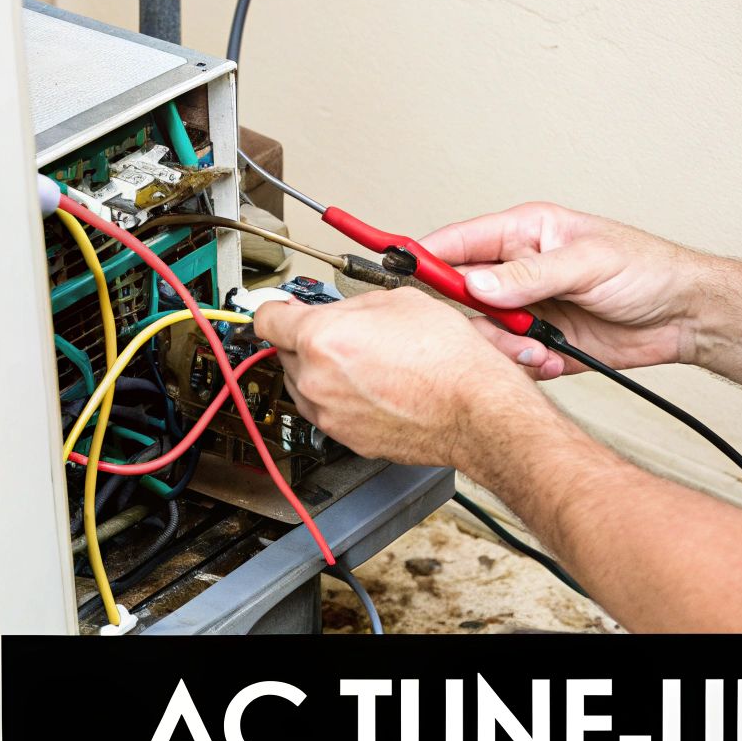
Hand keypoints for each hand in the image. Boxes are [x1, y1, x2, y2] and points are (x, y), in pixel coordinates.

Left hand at [252, 288, 547, 467]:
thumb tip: (341, 310)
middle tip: (345, 334)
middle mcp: (316, 380)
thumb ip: (353, 305)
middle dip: (308, 340)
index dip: (276, 308)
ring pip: (305, 385)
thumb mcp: (400, 301)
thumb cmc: (448, 359)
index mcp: (321, 337)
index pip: (266, 318)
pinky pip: (330, 412)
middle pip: (285, 353)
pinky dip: (343, 400)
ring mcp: (329, 414)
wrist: (475, 410)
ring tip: (367, 364)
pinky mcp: (347, 439)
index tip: (281, 309)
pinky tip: (376, 388)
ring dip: (323, 372)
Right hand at [418, 202, 707, 378]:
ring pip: (482, 335)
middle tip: (494, 329)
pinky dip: (524, 367)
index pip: (458, 244)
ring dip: (503, 347)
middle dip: (471, 318)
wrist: (684, 317)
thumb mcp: (588, 262)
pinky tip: (550, 361)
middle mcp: (518, 273)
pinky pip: (510, 362)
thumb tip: (478, 283)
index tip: (401, 275)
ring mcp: (527, 311)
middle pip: (460, 296)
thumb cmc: (646, 270)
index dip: (425, 259)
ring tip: (536, 350)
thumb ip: (530, 274)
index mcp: (523, 234)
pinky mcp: (540, 345)